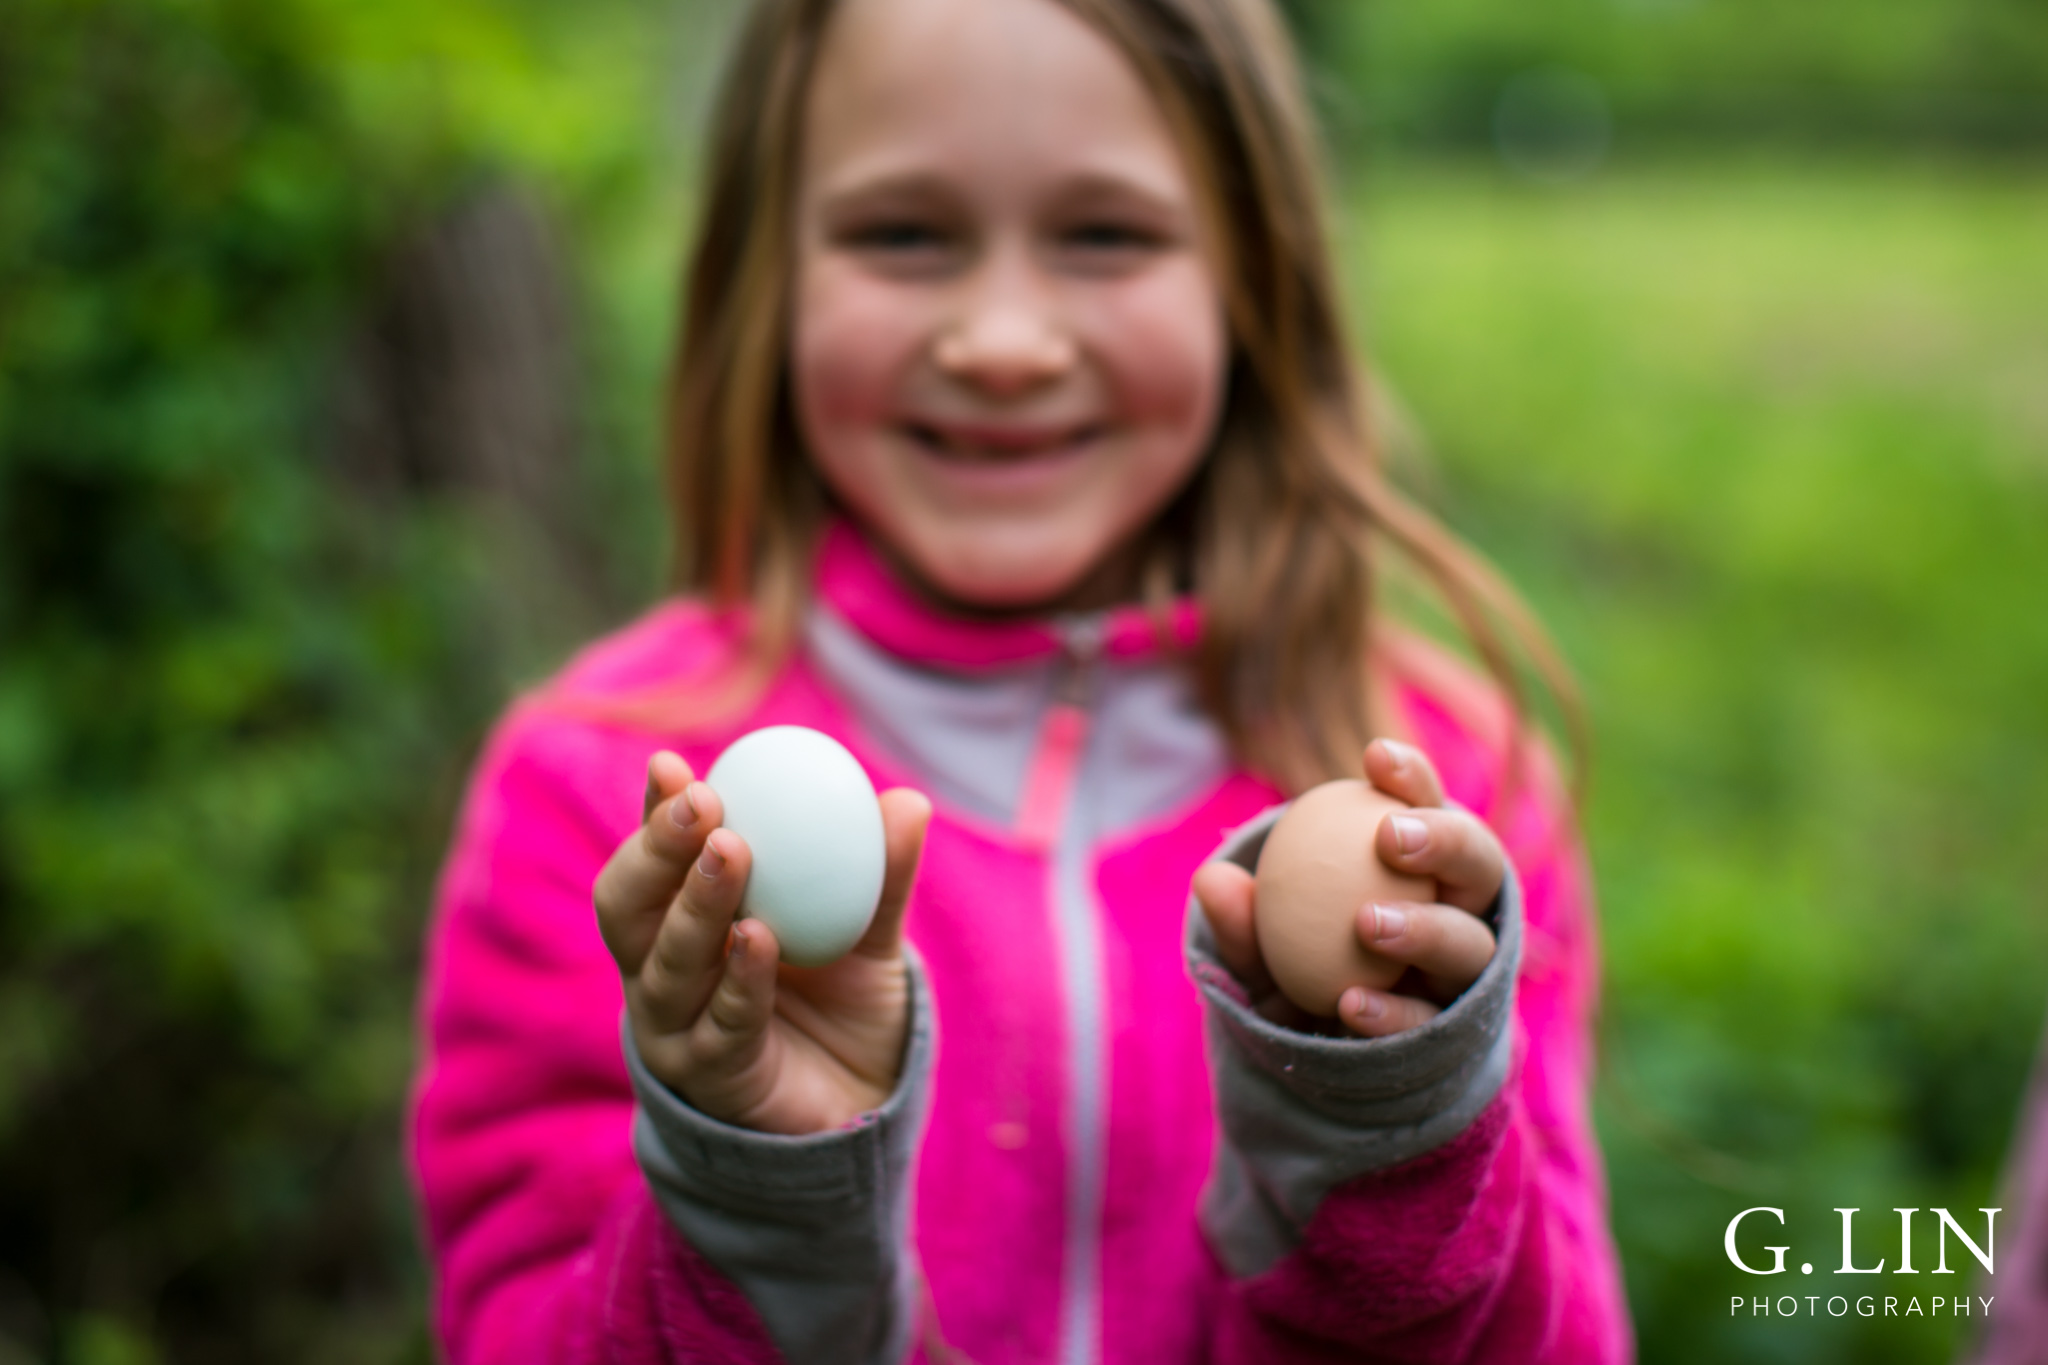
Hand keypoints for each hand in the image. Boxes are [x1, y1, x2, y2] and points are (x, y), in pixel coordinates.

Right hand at [594, 749, 932, 1134]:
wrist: (859, 1105)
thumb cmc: (842, 1004)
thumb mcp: (868, 933)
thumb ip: (881, 874)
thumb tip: (908, 801)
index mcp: (682, 923)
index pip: (654, 861)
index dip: (655, 814)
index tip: (672, 765)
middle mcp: (661, 973)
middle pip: (627, 908)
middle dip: (655, 850)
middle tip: (703, 801)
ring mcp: (676, 1031)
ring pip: (664, 966)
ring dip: (696, 905)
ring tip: (732, 851)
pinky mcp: (710, 1080)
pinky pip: (719, 1025)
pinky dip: (738, 979)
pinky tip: (759, 937)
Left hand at [1192, 738, 1504, 1038]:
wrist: (1314, 1044)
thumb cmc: (1295, 965)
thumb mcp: (1260, 943)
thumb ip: (1243, 917)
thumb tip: (1214, 879)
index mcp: (1421, 865)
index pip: (1428, 807)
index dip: (1412, 777)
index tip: (1374, 756)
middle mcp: (1457, 913)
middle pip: (1478, 866)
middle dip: (1447, 840)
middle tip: (1391, 837)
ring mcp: (1459, 976)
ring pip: (1470, 947)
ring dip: (1426, 928)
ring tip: (1367, 921)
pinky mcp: (1449, 1035)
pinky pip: (1429, 1022)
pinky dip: (1392, 1012)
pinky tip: (1349, 1001)